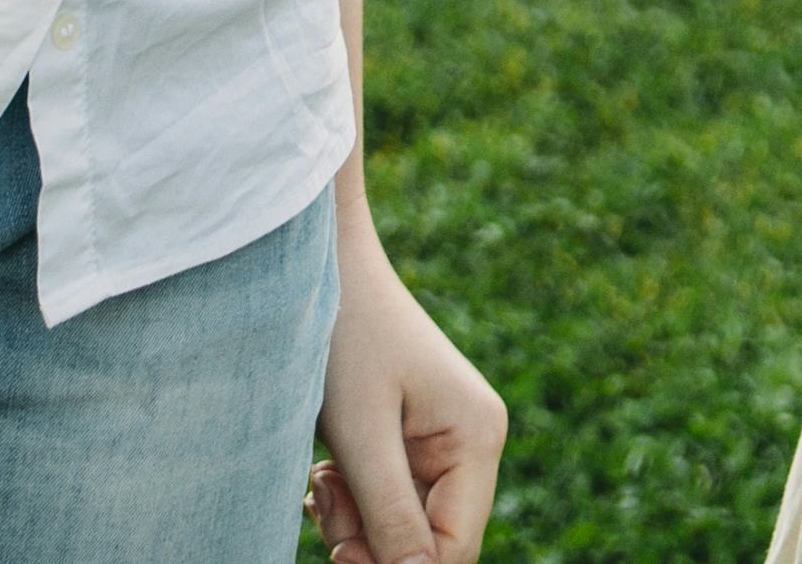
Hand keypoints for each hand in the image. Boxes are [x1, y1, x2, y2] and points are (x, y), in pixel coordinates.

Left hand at [314, 210, 510, 558]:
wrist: (323, 265)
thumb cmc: (343, 336)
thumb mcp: (360, 434)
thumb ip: (390, 512)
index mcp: (478, 438)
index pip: (453, 550)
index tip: (338, 547)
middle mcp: (476, 442)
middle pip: (432, 541)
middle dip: (372, 541)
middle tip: (324, 499)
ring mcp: (451, 439)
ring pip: (409, 526)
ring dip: (358, 522)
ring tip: (324, 478)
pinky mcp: (420, 437)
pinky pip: (396, 499)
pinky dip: (358, 500)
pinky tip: (331, 470)